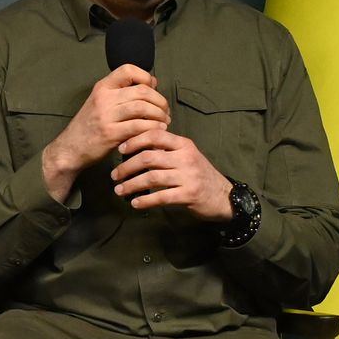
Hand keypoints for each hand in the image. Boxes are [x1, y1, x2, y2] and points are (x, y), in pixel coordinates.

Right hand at [41, 65, 170, 201]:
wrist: (71, 147)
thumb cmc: (90, 126)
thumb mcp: (101, 102)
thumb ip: (123, 92)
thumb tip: (153, 82)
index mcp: (102, 87)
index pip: (128, 70)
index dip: (146, 76)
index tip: (153, 89)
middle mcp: (103, 98)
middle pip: (141, 90)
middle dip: (160, 101)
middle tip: (165, 111)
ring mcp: (106, 115)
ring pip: (142, 107)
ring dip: (159, 115)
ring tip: (164, 122)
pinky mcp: (110, 133)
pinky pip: (139, 126)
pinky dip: (153, 127)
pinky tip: (157, 130)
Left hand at [110, 128, 233, 219]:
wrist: (224, 196)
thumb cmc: (199, 174)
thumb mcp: (186, 155)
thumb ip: (166, 149)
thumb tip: (135, 145)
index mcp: (183, 144)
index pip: (155, 135)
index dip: (134, 141)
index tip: (120, 150)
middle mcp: (185, 158)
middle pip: (148, 157)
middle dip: (127, 167)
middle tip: (114, 175)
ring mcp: (188, 176)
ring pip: (151, 178)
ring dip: (131, 185)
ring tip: (120, 190)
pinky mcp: (189, 195)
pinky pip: (161, 197)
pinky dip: (145, 200)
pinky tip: (135, 203)